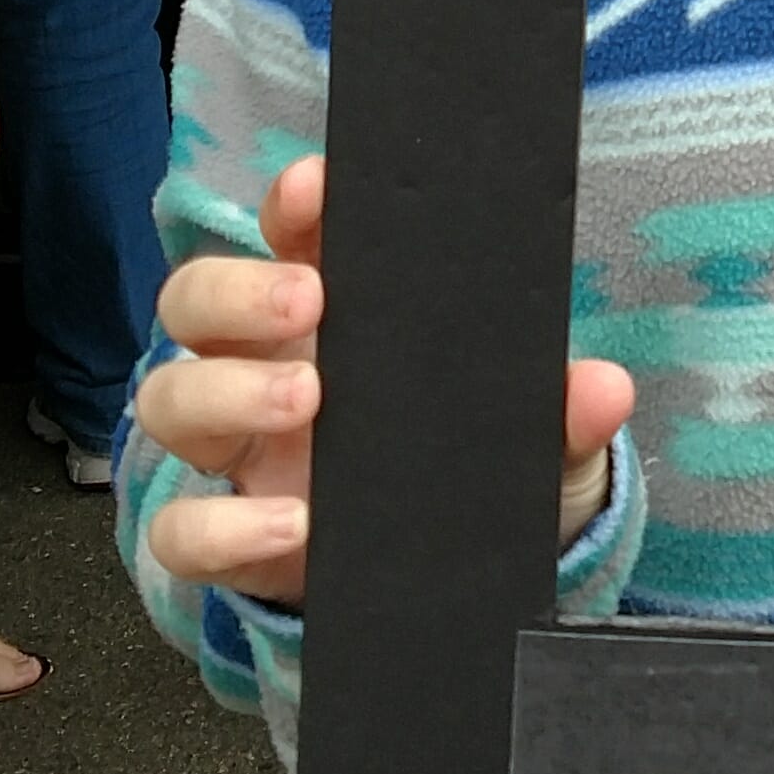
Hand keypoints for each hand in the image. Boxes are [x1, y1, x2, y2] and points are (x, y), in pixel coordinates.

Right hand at [136, 156, 637, 604]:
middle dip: (239, 289)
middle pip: (195, 299)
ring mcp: (235, 451)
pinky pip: (179, 528)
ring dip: (223, 390)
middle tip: (309, 300)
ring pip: (168, 396)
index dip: (291, 204)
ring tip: (308, 403)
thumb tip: (604, 388)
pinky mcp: (226, 538)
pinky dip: (220, 526)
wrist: (454, 587)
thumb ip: (560, 414)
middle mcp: (262, 367)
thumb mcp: (531, 444)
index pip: (287, 234)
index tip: (315, 187)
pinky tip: (292, 528)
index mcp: (330, 317)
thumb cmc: (470, 472)